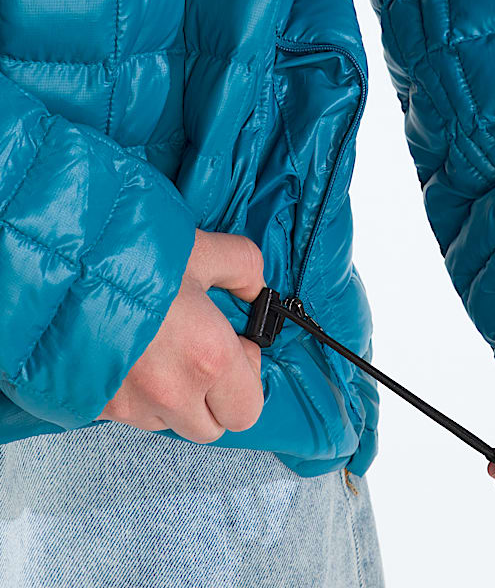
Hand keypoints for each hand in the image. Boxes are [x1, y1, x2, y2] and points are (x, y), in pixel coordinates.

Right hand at [96, 229, 264, 443]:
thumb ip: (243, 267)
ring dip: (176, 396)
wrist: (55, 267)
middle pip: (211, 428)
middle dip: (216, 396)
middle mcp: (171, 394)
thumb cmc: (127, 257)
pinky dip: (140, 393)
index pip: (248, 411)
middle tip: (205, 353)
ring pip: (169, 422)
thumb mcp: (200, 250)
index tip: (236, 347)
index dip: (248, 378)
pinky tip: (134, 355)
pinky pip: (132, 414)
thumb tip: (256, 285)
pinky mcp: (96, 407)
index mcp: (209, 358)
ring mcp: (129, 406)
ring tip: (164, 348)